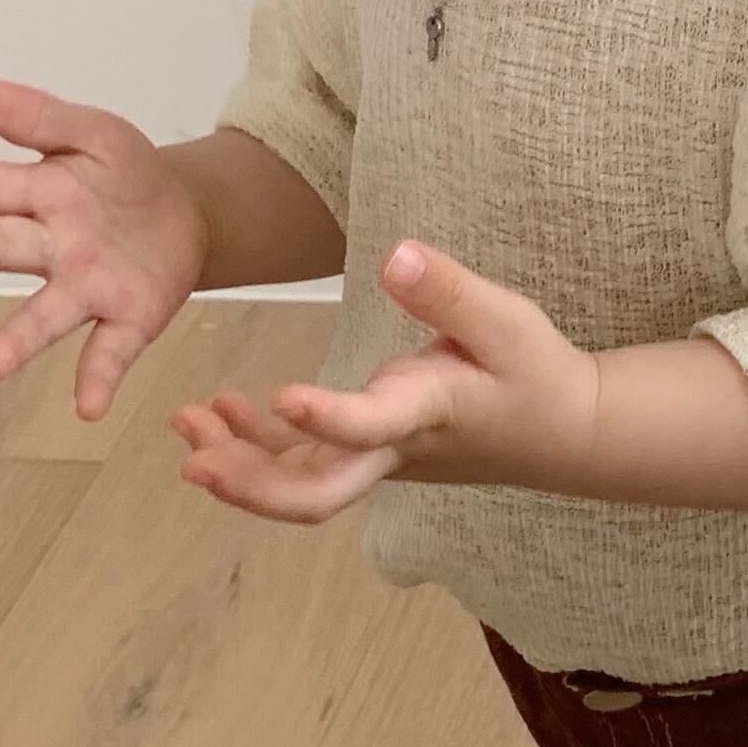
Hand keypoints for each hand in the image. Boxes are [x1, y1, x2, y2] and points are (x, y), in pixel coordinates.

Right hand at [0, 81, 211, 419]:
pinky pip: (109, 350)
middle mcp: (50, 248)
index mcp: (37, 195)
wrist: (188, 213)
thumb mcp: (93, 132)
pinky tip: (88, 406)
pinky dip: (96, 378)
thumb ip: (41, 118)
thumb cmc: (124, 174)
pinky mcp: (128, 318)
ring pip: (45, 314)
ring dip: (18, 340)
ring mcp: (86, 288)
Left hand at [172, 240, 600, 524]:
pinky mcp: (370, 451)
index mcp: (428, 413)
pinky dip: (257, 446)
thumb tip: (396, 255)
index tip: (282, 396)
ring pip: (301, 482)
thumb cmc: (535, 372)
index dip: (328, 418)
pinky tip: (218, 415)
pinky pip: (305, 460)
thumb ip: (449, 290)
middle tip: (196, 460)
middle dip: (253, 484)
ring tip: (185, 422)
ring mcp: (378, 458)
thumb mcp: (507, 319)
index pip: (372, 428)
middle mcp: (394, 449)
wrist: (562, 431)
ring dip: (240, 463)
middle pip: (318, 492)